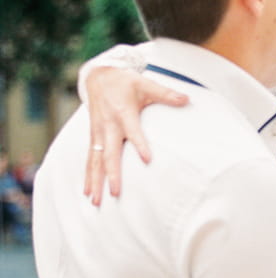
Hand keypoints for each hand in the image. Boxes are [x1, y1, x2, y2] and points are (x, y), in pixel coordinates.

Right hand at [84, 67, 188, 204]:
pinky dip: (88, 176)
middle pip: (110, 153)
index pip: (133, 131)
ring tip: (96, 201)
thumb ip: (165, 93)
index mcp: (123, 113)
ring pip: (96, 161)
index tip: (147, 159)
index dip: (140, 144)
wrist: (98, 76)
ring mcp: (98, 134)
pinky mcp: (93, 138)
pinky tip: (87, 193)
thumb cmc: (125, 82)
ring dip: (95, 182)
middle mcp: (108, 126)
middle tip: (116, 193)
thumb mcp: (145, 83)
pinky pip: (90, 159)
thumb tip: (187, 99)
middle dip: (112, 174)